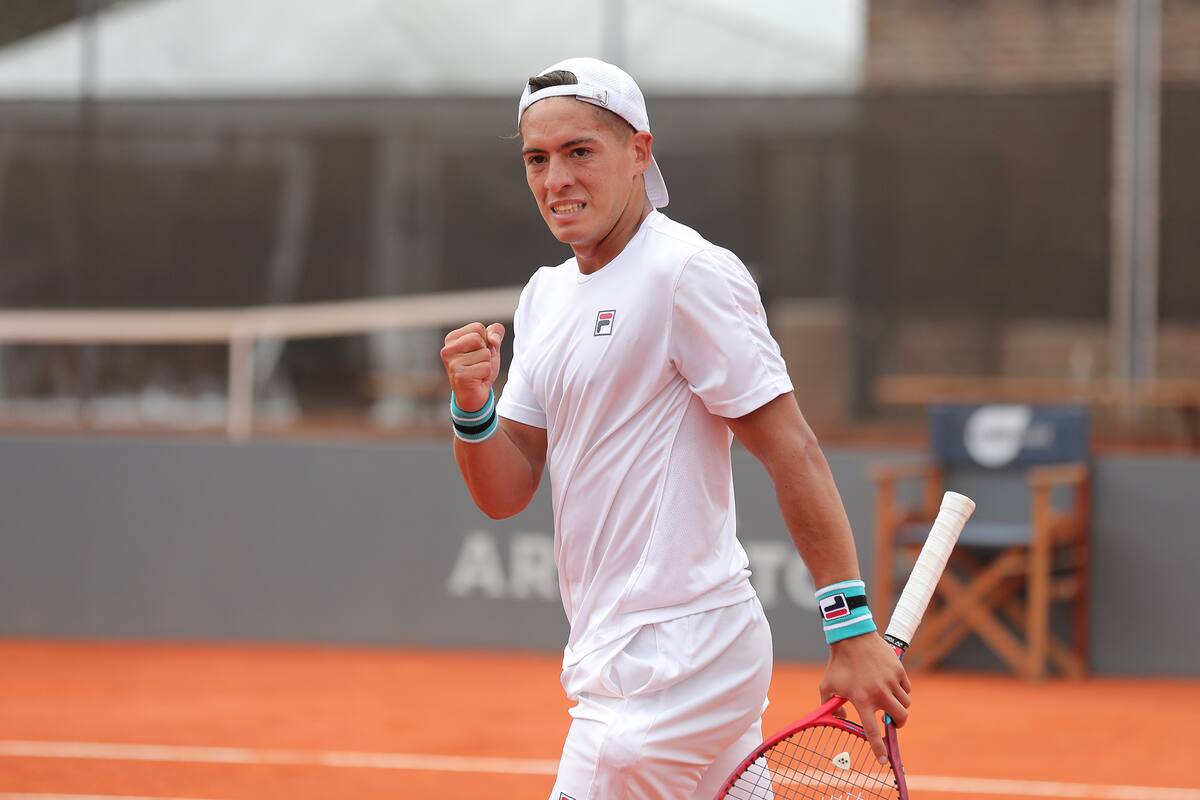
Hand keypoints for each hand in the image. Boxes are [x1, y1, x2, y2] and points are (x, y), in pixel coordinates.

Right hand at [440, 322, 504, 411]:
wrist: (474, 395)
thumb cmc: (480, 368)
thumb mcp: (490, 346)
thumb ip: (495, 332)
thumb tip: (493, 339)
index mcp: (451, 339)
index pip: (478, 327)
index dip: (486, 340)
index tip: (478, 352)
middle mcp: (447, 350)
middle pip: (479, 338)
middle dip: (486, 351)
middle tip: (478, 363)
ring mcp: (452, 363)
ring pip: (484, 353)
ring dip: (486, 364)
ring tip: (477, 372)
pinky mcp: (460, 375)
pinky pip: (486, 367)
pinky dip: (486, 374)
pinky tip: (477, 380)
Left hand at [818, 633, 911, 764]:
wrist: (852, 637)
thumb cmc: (838, 663)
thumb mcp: (827, 686)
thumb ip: (829, 706)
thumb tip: (839, 720)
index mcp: (861, 700)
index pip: (873, 731)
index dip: (879, 748)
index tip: (884, 760)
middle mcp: (879, 693)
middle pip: (900, 719)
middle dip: (898, 724)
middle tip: (892, 722)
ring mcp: (891, 682)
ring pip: (905, 704)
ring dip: (899, 706)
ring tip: (888, 699)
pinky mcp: (899, 671)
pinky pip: (906, 688)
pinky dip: (902, 690)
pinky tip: (890, 685)